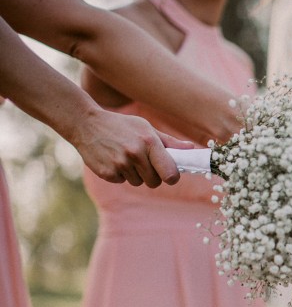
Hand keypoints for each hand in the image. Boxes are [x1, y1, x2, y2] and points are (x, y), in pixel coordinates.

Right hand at [73, 108, 192, 187]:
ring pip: (138, 183)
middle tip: (144, 163)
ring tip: (125, 157)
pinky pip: (122, 181)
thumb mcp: (146, 128)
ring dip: (135, 174)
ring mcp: (120, 164)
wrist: (85, 124)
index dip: (172, 177)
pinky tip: (113, 159)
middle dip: (152, 176)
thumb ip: (169, 142)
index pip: (170, 174)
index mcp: (149, 142)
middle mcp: (135, 154)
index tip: (170, 175)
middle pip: (155, 182)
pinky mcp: (107, 173)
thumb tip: (191, 149)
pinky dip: (120, 174)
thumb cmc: (122, 125)